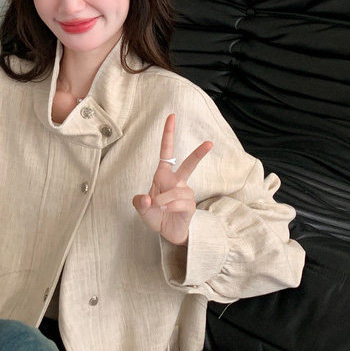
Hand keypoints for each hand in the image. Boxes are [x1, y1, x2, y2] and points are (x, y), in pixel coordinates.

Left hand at [132, 113, 212, 245]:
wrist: (168, 232)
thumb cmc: (156, 215)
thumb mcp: (142, 209)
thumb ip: (140, 203)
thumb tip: (147, 198)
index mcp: (164, 176)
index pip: (167, 153)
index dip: (168, 135)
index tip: (172, 117)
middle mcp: (177, 182)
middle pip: (189, 165)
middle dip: (199, 153)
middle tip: (209, 143)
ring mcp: (185, 193)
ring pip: (175, 192)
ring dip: (163, 200)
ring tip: (158, 207)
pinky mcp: (190, 205)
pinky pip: (180, 203)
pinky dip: (170, 207)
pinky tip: (166, 210)